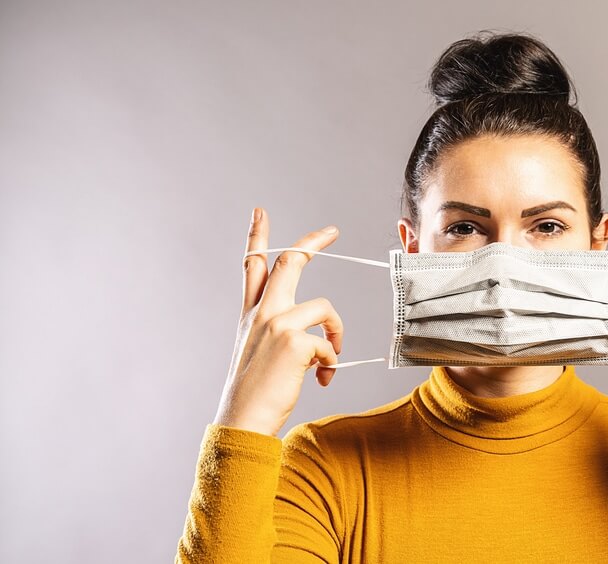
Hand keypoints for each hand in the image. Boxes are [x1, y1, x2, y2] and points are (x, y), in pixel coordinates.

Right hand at [212, 208, 343, 436]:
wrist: (243, 421)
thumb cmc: (256, 394)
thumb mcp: (259, 354)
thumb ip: (280, 335)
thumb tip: (317, 338)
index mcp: (251, 315)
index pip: (252, 266)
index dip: (257, 237)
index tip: (261, 212)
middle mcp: (261, 314)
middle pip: (288, 263)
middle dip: (311, 242)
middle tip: (331, 231)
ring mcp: (276, 324)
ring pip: (324, 307)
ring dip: (337, 332)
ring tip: (330, 361)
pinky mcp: (294, 341)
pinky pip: (329, 344)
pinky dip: (331, 364)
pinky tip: (320, 380)